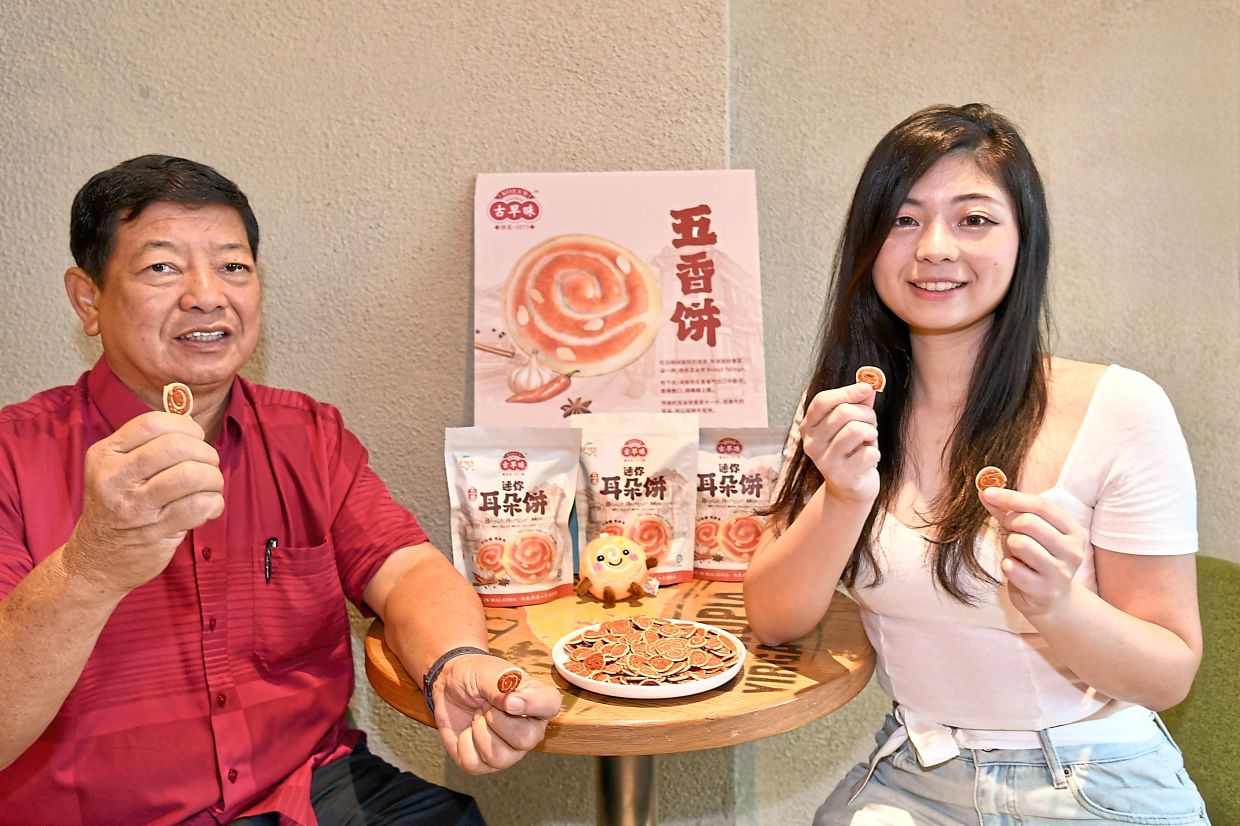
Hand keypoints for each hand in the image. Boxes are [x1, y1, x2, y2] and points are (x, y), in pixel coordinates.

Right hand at [63, 411, 224, 595]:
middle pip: (177, 446)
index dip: (186, 427)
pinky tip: (209, 507)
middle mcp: (114, 478)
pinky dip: (214, 503)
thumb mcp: (117, 469)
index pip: (153, 424)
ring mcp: (134, 507)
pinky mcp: (155, 532)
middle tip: (208, 465)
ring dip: (213, 479)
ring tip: (211, 487)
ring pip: (192, 475)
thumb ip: (149, 445)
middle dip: (206, 453)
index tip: (195, 439)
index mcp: (105, 454)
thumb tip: (192, 424)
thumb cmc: (118, 506)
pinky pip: (199, 506)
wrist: (96, 561)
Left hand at [432, 654, 560, 774]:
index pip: (551, 705)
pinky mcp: (484, 764)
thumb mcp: (487, 672)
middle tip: (486, 705)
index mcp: (536, 702)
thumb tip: (514, 703)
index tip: (509, 700)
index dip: (533, 704)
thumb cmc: (474, 675)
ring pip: (499, 757)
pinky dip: (463, 744)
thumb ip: (503, 685)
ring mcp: (509, 751)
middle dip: (495, 720)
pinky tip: (468, 731)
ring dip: (478, 732)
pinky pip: (474, 764)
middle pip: (525, 739)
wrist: (448, 685)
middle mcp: (529, 730)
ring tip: (478, 717)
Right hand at [800, 382, 879, 503]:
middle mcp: (811, 444)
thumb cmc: (851, 449)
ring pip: (856, 430)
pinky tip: (868, 459)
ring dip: (871, 432)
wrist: (850, 488)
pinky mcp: (841, 476)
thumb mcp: (852, 422)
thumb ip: (858, 403)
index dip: (847, 391)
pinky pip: (869, 453)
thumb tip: (868, 386)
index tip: (866, 388)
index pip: (822, 401)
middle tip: (871, 424)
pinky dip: (875, 453)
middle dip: (866, 414)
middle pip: (844, 412)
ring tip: (869, 439)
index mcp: (808, 427)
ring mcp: (824, 461)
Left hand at [980, 486, 1087, 618]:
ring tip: (1017, 554)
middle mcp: (1073, 551)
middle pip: (1029, 522)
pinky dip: (1007, 565)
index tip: (988, 492)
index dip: (1012, 497)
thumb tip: (986, 491)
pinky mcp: (1046, 591)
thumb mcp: (1027, 532)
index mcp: (1074, 531)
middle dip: (1010, 523)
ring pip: (1019, 543)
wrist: (1049, 599)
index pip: (1041, 506)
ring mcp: (1061, 573)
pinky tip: (1017, 571)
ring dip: (1009, 546)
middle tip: (1010, 532)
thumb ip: (1008, 511)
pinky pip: (1012, 567)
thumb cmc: (1035, 558)